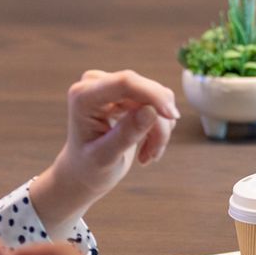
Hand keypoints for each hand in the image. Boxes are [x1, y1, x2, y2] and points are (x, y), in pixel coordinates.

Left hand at [28, 70, 179, 227]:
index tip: (172, 117)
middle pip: (144, 90)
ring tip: (147, 155)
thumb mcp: (105, 158)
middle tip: (154, 155)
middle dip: (158, 123)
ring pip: (156, 97)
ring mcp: (112, 86)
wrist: (84, 171)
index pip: (125, 82)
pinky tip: (147, 147)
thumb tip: (151, 110)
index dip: (152, 95)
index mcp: (83, 97)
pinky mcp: (126, 92)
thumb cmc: (89, 168)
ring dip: (160, 129)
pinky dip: (159, 127)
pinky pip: (157, 101)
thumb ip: (126, 134)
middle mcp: (96, 84)